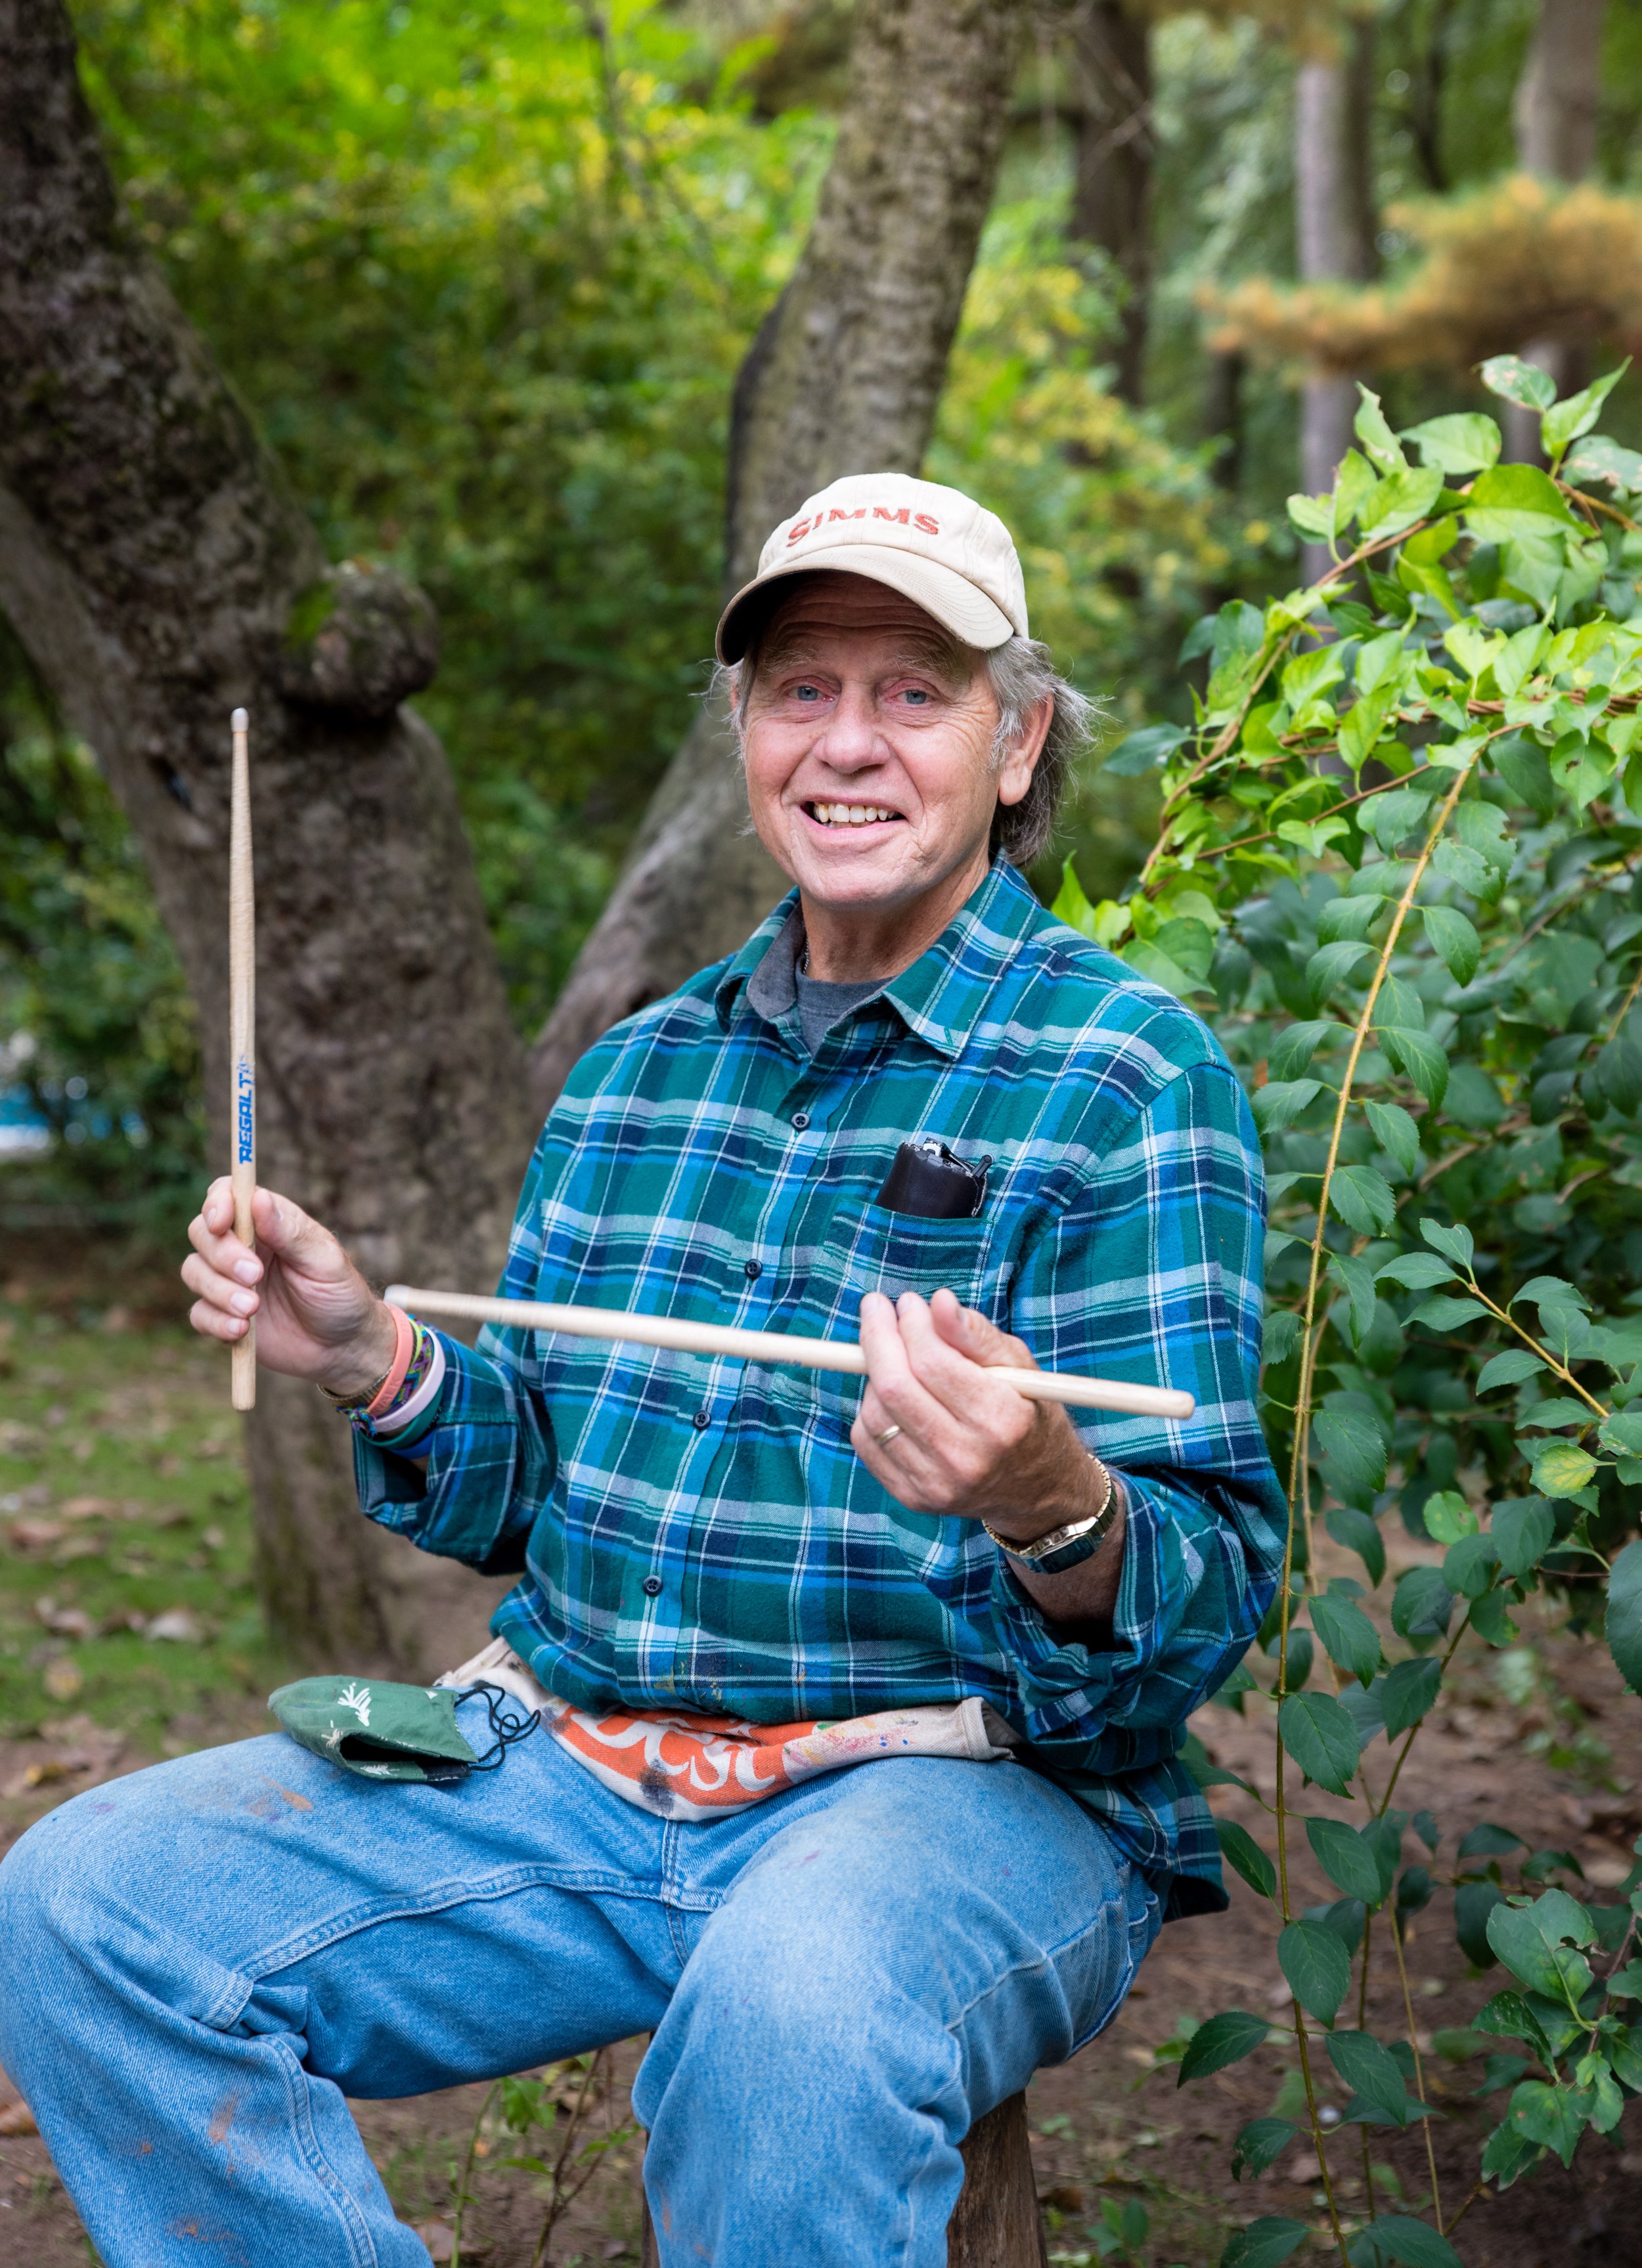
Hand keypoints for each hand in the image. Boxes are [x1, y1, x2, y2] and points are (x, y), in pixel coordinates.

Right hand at [182, 1179, 396, 1397]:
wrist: (342, 1346)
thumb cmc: (339, 1294)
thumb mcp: (325, 1261)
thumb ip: (291, 1232)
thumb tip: (258, 1198)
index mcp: (266, 1224)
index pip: (226, 1195)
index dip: (216, 1202)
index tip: (221, 1222)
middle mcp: (242, 1247)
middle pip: (202, 1232)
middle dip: (222, 1253)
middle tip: (254, 1274)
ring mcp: (228, 1282)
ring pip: (194, 1271)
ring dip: (219, 1290)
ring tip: (252, 1309)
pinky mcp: (223, 1316)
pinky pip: (199, 1314)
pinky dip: (215, 1321)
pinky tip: (241, 1330)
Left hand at [851, 1288, 1103, 1541]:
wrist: (1036, 1487)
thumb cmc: (1025, 1412)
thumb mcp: (1018, 1365)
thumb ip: (976, 1333)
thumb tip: (939, 1302)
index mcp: (1001, 1420)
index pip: (933, 1362)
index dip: (911, 1324)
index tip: (908, 1302)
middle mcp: (967, 1458)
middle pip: (896, 1386)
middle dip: (877, 1337)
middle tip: (876, 1308)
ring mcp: (937, 1484)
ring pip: (875, 1412)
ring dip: (874, 1372)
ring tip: (892, 1353)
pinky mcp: (913, 1498)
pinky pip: (866, 1442)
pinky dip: (869, 1407)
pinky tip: (889, 1393)